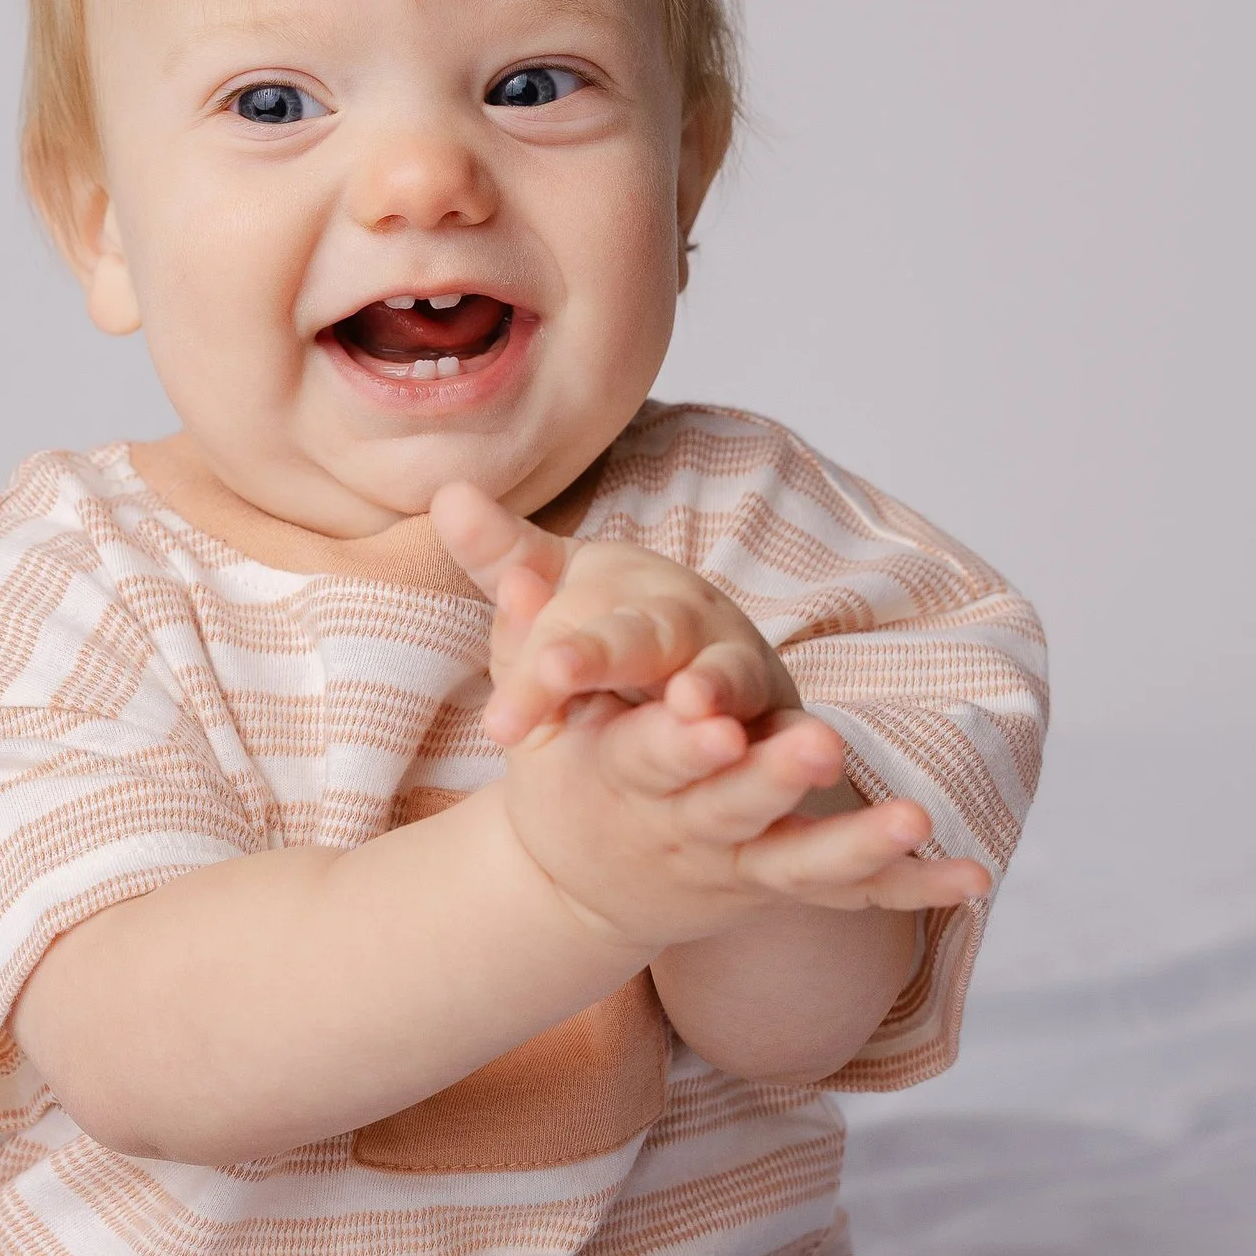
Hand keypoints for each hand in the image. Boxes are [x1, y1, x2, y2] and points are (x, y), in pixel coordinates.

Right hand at [430, 480, 992, 950]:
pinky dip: (911, 889)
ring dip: (853, 841)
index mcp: (616, 767)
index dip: (676, 734)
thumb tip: (454, 496)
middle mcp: (678, 819)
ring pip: (796, 856)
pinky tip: (971, 874)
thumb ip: (510, 582)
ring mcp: (733, 855)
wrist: (581, 871)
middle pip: (727, 801)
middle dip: (771, 778)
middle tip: (820, 748)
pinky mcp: (778, 877)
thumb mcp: (528, 673)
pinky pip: (849, 893)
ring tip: (912, 820)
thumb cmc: (563, 749)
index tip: (704, 715)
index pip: (638, 745)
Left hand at [430, 482, 792, 748]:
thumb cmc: (620, 641)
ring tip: (693, 701)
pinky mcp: (783, 719)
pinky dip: (796, 748)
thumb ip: (508, 561)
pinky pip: (790, 735)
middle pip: (640, 635)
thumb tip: (449, 495)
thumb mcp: (560, 609)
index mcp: (622, 594)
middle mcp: (685, 621)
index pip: (566, 627)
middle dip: (601, 654)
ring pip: (727, 675)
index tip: (497, 721)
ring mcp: (739, 667)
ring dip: (715, 688)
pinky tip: (807, 761)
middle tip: (557, 671)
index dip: (534, 668)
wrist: (706, 698)